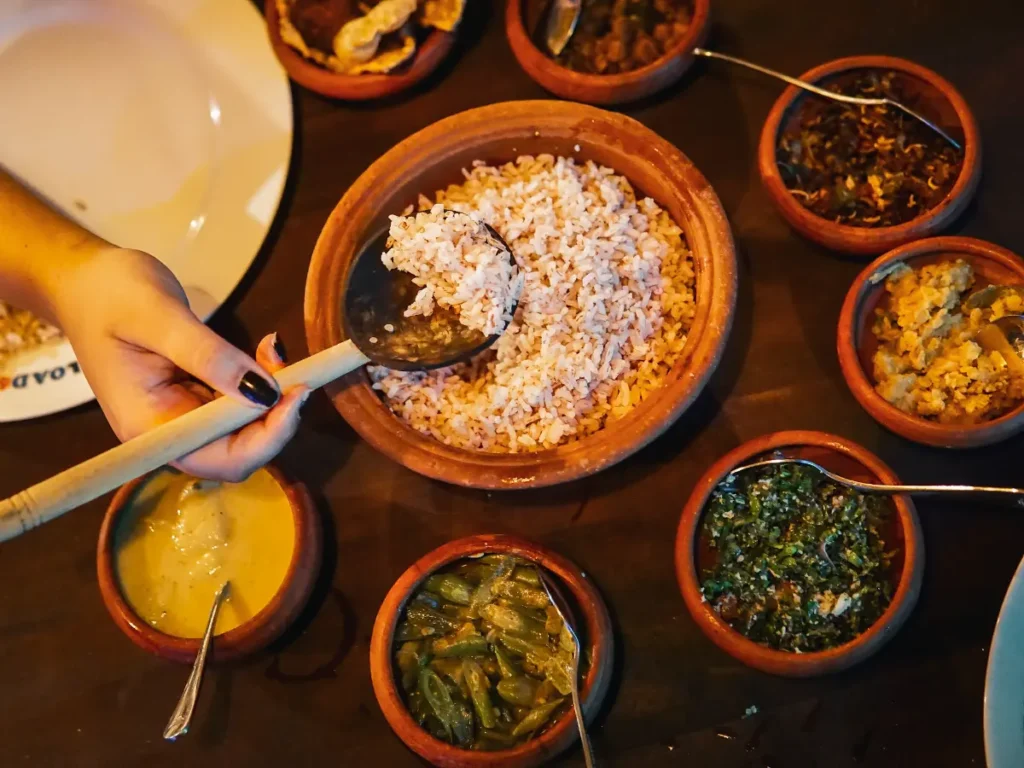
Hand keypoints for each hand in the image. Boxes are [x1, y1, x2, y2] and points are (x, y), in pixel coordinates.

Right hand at [53, 247, 307, 481]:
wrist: (84, 280)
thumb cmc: (110, 295)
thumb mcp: (159, 317)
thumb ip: (209, 355)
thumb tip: (264, 392)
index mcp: (149, 427)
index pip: (220, 460)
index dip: (266, 439)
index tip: (295, 395)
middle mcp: (169, 432)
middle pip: (241, 450)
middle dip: (276, 415)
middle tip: (296, 370)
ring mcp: (183, 415)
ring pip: (246, 426)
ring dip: (273, 395)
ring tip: (274, 348)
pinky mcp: (195, 396)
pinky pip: (239, 401)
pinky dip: (261, 380)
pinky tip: (266, 349)